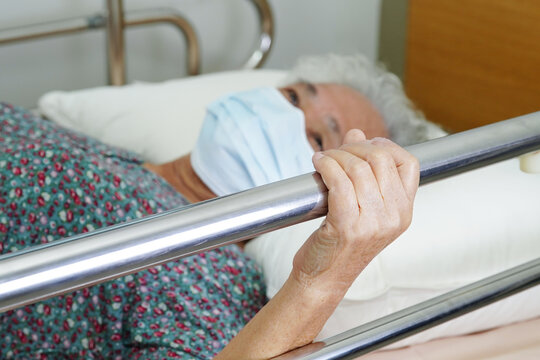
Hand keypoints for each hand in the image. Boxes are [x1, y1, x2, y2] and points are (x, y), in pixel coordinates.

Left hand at [292, 129, 418, 291]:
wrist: (324, 278)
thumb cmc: (340, 243)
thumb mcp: (361, 208)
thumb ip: (364, 171)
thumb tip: (357, 132)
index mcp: (403, 212)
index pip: (409, 163)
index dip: (385, 146)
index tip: (364, 145)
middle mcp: (393, 217)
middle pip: (380, 159)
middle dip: (354, 147)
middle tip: (336, 152)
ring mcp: (373, 223)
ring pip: (357, 168)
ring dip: (335, 155)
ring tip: (323, 159)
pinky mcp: (347, 225)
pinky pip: (338, 180)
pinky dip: (325, 165)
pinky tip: (317, 163)